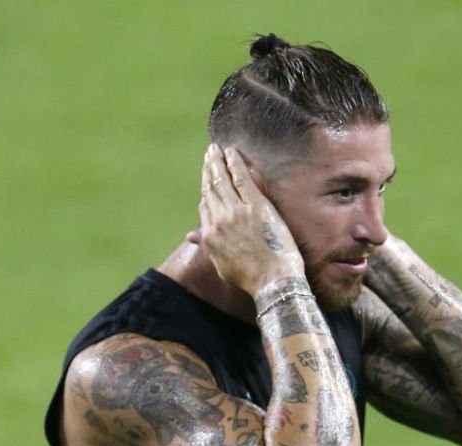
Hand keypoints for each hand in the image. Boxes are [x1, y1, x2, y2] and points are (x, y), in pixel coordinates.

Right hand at [198, 143, 304, 293]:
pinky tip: (232, 152)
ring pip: (222, 180)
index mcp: (210, 236)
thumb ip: (207, 246)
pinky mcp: (255, 205)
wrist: (272, 281)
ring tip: (216, 149)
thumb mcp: (222, 265)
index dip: (206, 190)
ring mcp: (236, 211)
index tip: (208, 179)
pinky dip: (235, 163)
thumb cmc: (251, 278)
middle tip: (208, 155)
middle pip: (210, 189)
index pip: (205, 206)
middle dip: (208, 170)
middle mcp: (218, 221)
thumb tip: (190, 236)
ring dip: (218, 162)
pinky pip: (241, 178)